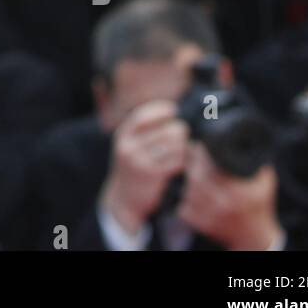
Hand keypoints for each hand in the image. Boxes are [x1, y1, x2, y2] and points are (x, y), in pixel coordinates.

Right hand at [100, 99, 188, 235]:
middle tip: (182, 133)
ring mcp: (140, 161)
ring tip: (183, 148)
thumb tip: (171, 109)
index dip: (160, 110)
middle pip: (166, 131)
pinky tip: (182, 161)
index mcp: (123, 135)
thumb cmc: (131, 166)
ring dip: (184, 146)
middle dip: (179, 130)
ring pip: (174, 146)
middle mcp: (129, 146)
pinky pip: (177, 161)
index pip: (143, 116)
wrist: (123, 198)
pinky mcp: (152, 175)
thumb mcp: (128, 144)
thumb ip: (142, 129)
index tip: (173, 109)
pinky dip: (184, 160)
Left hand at [176, 142, 280, 249]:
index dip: (201, 152)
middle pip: (196, 177)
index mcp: (240, 192)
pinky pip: (183, 206)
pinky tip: (193, 192)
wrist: (255, 237)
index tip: (198, 145)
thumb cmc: (260, 204)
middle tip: (190, 153)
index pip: (211, 166)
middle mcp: (224, 205)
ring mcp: (211, 217)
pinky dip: (185, 198)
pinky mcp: (201, 225)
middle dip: (191, 163)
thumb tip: (247, 137)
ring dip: (188, 179)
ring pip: (187, 190)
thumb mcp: (265, 181)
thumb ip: (257, 159)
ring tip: (193, 171)